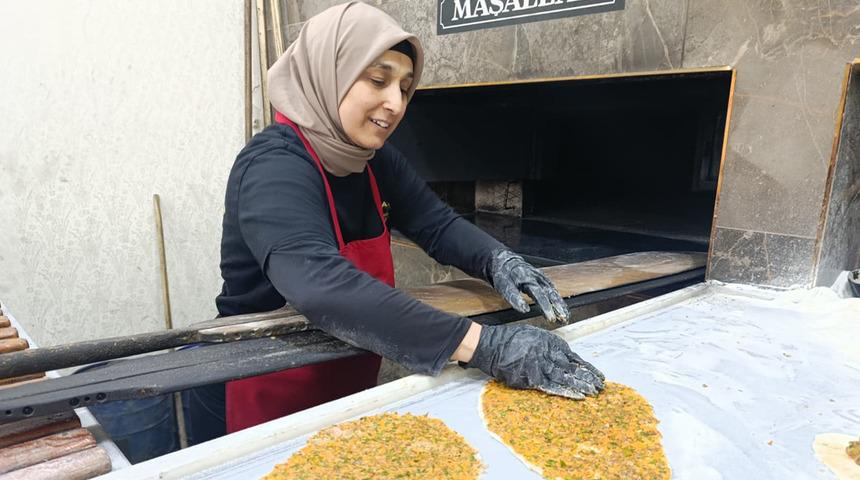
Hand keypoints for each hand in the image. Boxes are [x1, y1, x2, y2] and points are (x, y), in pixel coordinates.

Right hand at [464, 324, 604, 398]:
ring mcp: (539, 366)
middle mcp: (547, 354)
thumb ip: (549, 345)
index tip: (598, 375)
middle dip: (588, 378)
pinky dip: (565, 391)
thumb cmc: (509, 340)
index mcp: (550, 343)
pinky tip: (577, 396)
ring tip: (594, 392)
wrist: (490, 346)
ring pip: (565, 377)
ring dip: (580, 385)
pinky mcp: (530, 377)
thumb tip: (565, 357)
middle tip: (601, 386)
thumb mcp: (533, 335)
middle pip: (572, 368)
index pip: (573, 358)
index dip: (587, 367)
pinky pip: (551, 386)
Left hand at [487, 249, 569, 322]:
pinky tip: (561, 307)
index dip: (546, 307)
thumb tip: (524, 310)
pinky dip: (558, 299)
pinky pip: (552, 290)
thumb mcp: (504, 286)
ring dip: (560, 305)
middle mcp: (537, 278)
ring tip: (565, 318)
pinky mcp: (542, 279)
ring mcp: (541, 278)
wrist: (504, 261)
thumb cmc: (503, 275)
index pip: (539, 295)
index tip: (550, 318)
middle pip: (550, 294)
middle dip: (558, 307)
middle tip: (563, 319)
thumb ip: (514, 298)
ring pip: (553, 292)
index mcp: (528, 279)